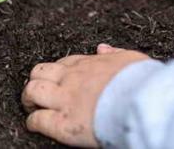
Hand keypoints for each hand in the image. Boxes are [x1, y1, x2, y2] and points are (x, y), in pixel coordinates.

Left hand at [22, 44, 149, 146]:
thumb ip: (115, 53)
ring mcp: (66, 100)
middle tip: (39, 92)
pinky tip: (35, 125)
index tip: (60, 79)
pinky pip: (37, 120)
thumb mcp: (131, 59)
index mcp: (89, 64)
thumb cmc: (142, 81)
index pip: (64, 62)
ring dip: (30, 99)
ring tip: (32, 106)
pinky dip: (34, 122)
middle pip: (40, 72)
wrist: (143, 100)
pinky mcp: (63, 123)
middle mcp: (73, 78)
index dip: (58, 71)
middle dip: (37, 81)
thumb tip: (103, 48)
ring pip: (32, 91)